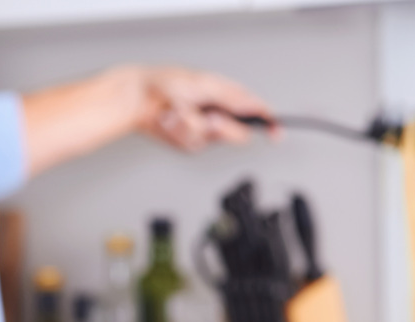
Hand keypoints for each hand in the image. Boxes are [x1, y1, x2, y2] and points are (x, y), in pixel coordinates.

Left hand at [125, 65, 275, 151]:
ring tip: (177, 112)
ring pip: (210, 140)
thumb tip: (256, 104)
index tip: (277, 132)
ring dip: (191, 126)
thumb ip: (232, 97)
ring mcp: (201, 130)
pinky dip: (178, 132)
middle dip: (222, 127)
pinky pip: (190, 145)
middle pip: (236, 134)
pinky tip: (169, 121)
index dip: (269, 123)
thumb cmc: (165, 83)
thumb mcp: (204, 84)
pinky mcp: (185, 142)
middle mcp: (216, 114)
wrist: (137, 98)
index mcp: (225, 96)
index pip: (254, 112)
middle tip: (207, 116)